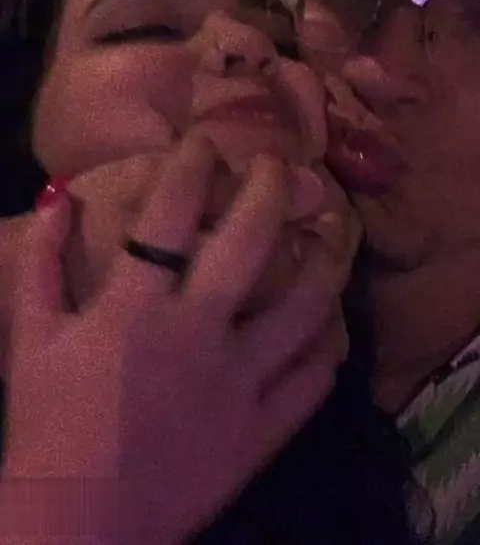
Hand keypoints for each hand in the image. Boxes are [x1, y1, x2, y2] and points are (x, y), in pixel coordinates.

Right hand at [3, 138, 354, 543]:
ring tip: (328, 233)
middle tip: (279, 165)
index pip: (171, 213)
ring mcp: (238, 385)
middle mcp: (195, 335)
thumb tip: (58, 195)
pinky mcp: (262, 433)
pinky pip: (313, 380)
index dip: (192, 165)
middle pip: (250, 242)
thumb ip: (41, 261)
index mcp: (134, 308)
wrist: (75, 526)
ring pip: (305, 308)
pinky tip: (330, 320)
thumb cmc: (48, 424)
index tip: (206, 142)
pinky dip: (329, 344)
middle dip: (270, 188)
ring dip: (323, 261)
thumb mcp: (29, 338)